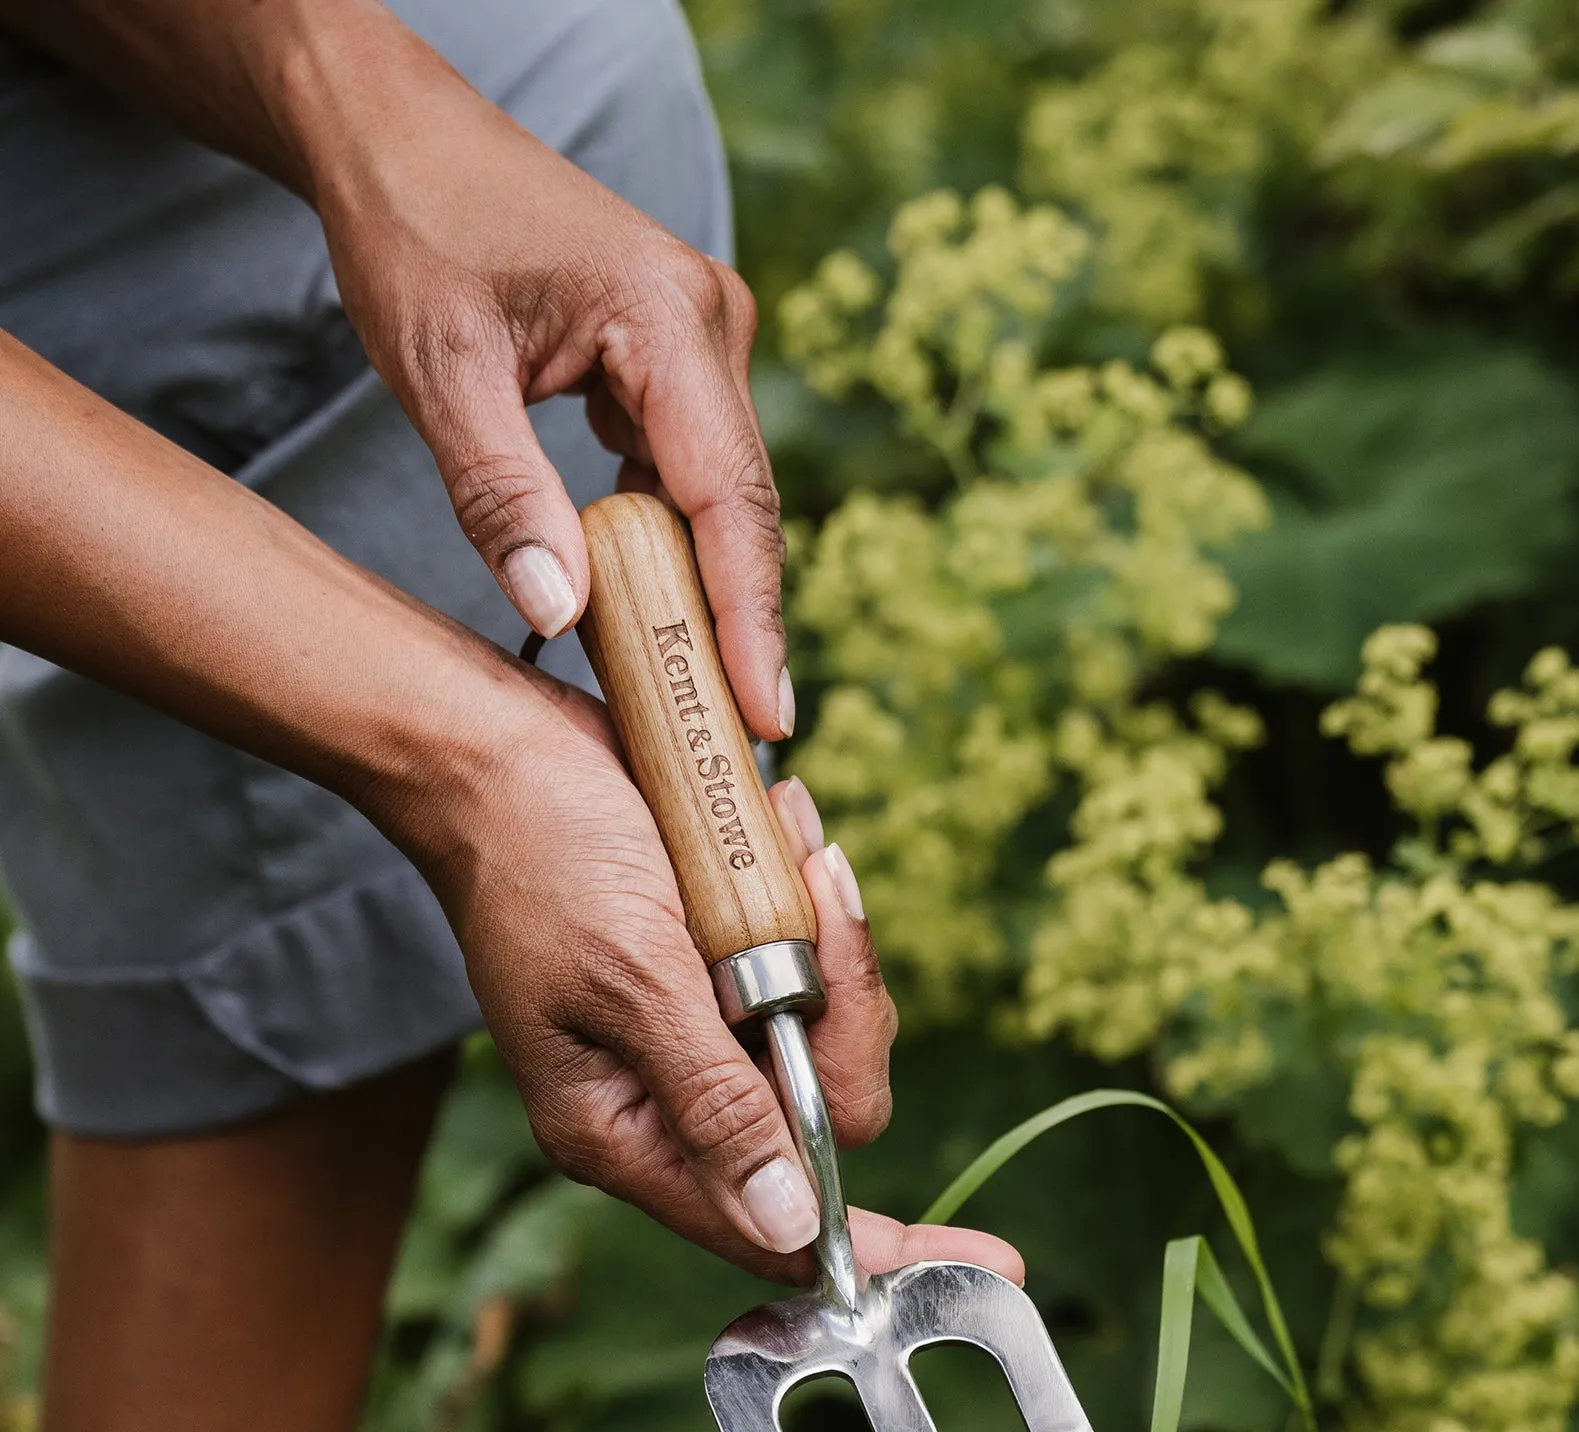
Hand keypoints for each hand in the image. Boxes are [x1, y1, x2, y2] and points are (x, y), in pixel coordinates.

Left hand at [308, 66, 792, 738]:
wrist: (395, 128)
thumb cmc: (410, 224)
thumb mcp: (437, 368)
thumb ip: (499, 493)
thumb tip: (561, 617)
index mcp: (669, 316)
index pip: (731, 495)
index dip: (751, 616)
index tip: (767, 714)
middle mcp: (712, 323)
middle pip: (743, 505)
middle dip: (738, 623)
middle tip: (737, 739)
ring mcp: (703, 337)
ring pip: (722, 493)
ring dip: (702, 587)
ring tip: (693, 695)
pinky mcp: (679, 355)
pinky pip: (690, 469)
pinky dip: (669, 540)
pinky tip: (648, 606)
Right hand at [422, 675, 1021, 1285]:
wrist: (498, 747)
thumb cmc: (538, 854)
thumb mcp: (632, 980)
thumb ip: (714, 1103)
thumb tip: (787, 1224)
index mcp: (625, 1132)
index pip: (778, 1225)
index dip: (886, 1247)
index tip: (992, 1259)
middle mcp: (668, 1100)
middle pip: (830, 1115)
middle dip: (849, 1011)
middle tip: (822, 904)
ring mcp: (700, 1035)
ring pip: (835, 1035)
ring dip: (831, 941)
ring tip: (782, 849)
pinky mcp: (722, 974)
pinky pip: (816, 968)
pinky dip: (813, 908)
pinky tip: (776, 838)